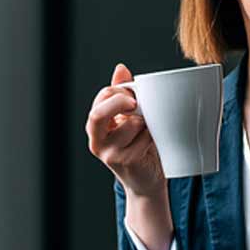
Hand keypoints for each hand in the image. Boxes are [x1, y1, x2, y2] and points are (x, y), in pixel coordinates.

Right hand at [85, 64, 165, 200]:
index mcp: (96, 125)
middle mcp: (97, 140)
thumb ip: (123, 94)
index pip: (101, 99)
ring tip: (149, 128)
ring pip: (130, 125)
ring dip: (145, 122)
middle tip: (136, 103)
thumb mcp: (129, 118)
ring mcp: (109, 153)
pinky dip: (152, 136)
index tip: (134, 92)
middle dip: (119, 102)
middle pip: (98, 114)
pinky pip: (142, 140)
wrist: (146, 180)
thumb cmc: (138, 147)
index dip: (117, 90)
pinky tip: (153, 141)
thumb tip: (120, 68)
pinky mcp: (125, 162)